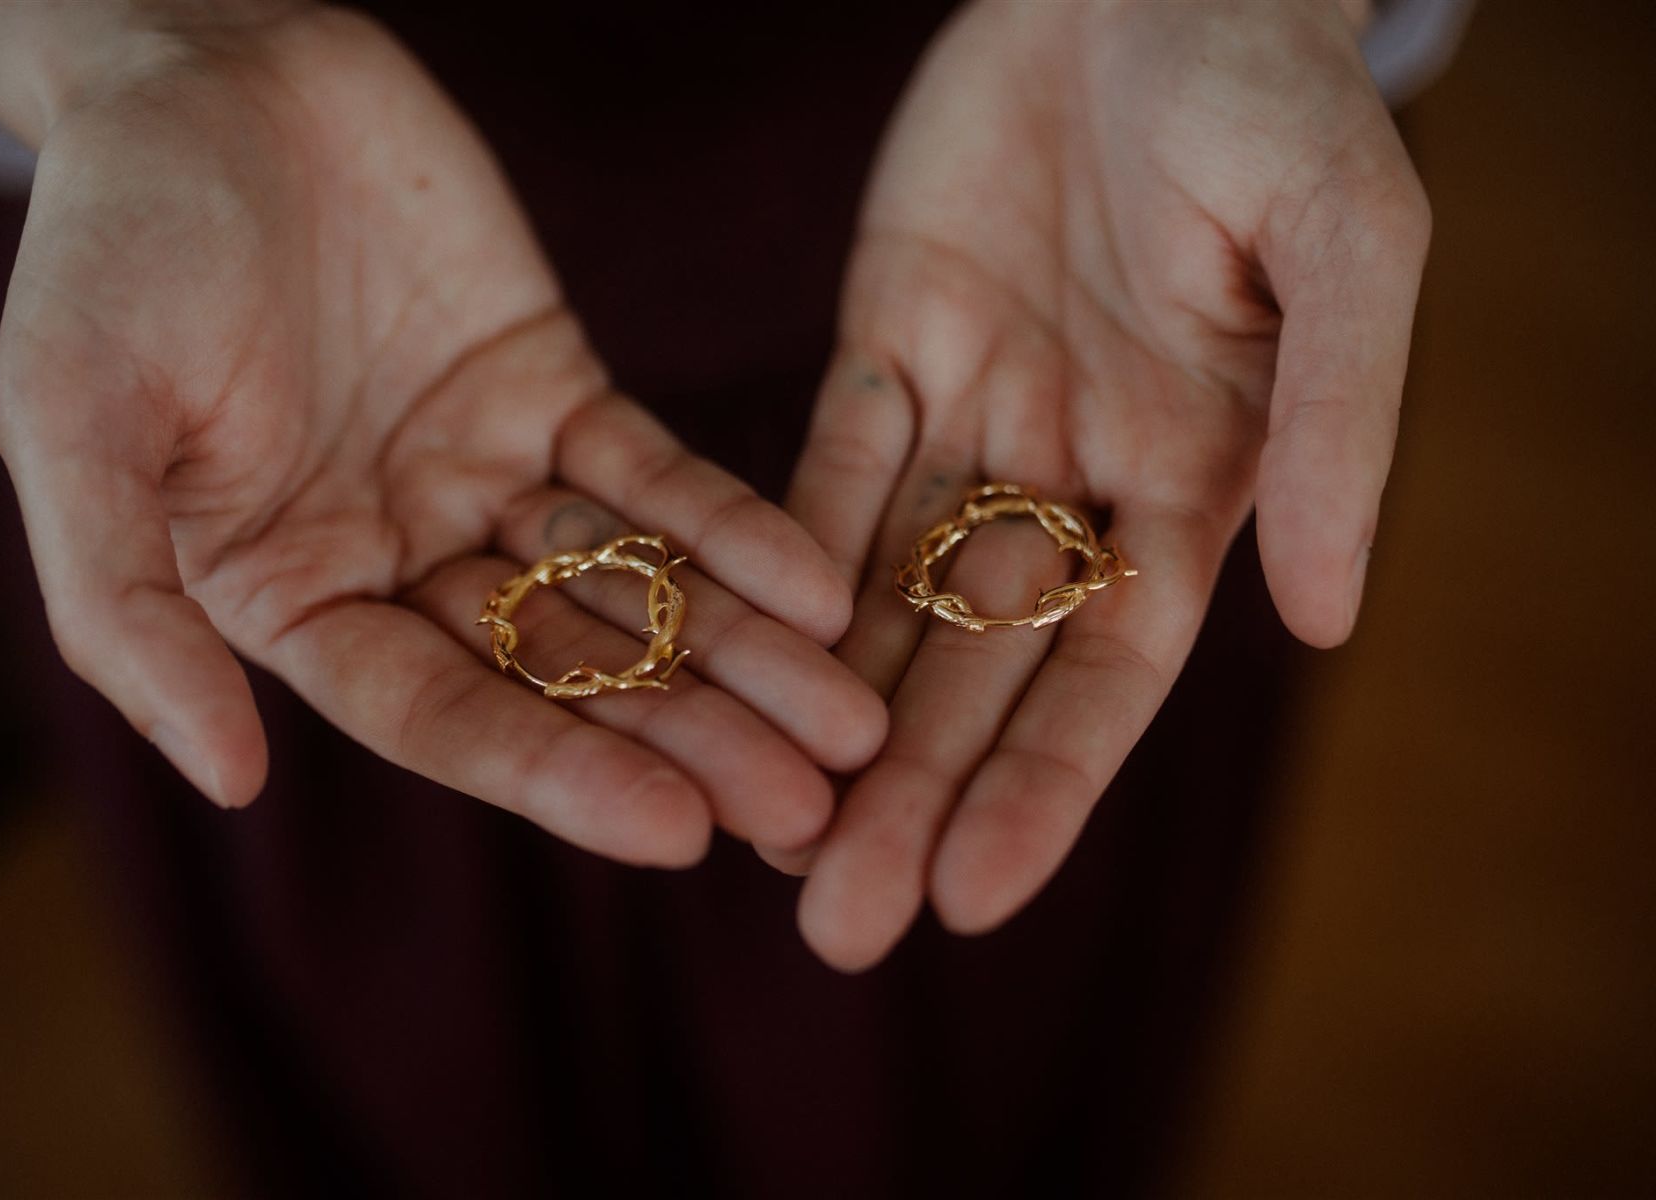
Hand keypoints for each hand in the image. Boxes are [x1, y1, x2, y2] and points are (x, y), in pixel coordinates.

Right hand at [0, 5, 883, 864]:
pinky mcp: (553, 390)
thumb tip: (226, 779)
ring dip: (739, 655)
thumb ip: (130, 608)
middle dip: (684, 737)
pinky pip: (655, 472)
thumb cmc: (108, 246)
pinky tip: (817, 585)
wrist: (205, 72)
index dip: (554, 773)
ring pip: (627, 588)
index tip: (674, 830)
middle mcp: (397, 559)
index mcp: (289, 597)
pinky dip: (733, 527)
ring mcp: (483, 477)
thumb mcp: (67, 422)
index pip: (437, 714)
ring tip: (848, 722)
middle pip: (560, 673)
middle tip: (807, 809)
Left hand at [784, 0, 1430, 966]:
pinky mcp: (890, 339)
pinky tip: (717, 654)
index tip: (971, 899)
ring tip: (759, 837)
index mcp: (1201, 480)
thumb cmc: (1279, 97)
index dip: (1046, 787)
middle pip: (982, 667)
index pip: (1113, 672)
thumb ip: (1340, 430)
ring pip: (890, 592)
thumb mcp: (1347, 249)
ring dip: (824, 713)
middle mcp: (1081, 474)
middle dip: (912, 796)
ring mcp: (979, 412)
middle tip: (835, 927)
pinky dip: (777, 561)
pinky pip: (826, 463)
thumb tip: (1330, 624)